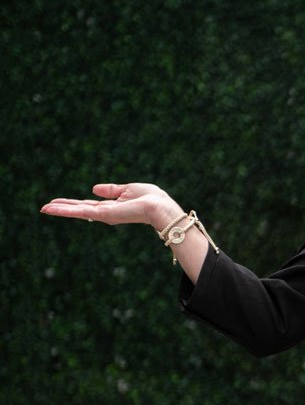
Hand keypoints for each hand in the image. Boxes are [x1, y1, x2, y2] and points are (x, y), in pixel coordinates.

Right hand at [40, 182, 185, 232]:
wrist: (160, 206)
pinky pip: (82, 212)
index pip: (87, 205)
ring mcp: (104, 215)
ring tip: (44, 209)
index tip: (57, 202)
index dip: (72, 204)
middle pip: (79, 210)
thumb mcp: (128, 189)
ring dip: (60, 210)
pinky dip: (68, 210)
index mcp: (111, 206)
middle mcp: (105, 213)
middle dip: (62, 208)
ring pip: (77, 212)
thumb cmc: (150, 198)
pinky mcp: (104, 215)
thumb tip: (94, 189)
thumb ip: (111, 190)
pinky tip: (56, 209)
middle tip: (44, 208)